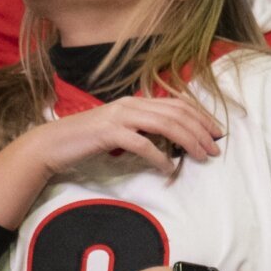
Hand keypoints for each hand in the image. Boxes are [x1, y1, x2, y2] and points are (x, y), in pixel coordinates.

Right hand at [21, 94, 223, 181]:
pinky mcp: (109, 133)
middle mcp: (131, 104)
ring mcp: (120, 117)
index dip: (201, 117)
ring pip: (165, 125)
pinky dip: (159, 156)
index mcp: (136, 101)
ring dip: (187, 141)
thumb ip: (145, 130)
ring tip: (201, 157)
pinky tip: (168, 168)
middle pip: (176, 113)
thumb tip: (173, 143)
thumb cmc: (89, 141)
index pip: (177, 104)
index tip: (217, 133)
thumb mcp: (122, 131)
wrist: (53, 144)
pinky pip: (142, 144)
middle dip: (200, 130)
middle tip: (215, 149)